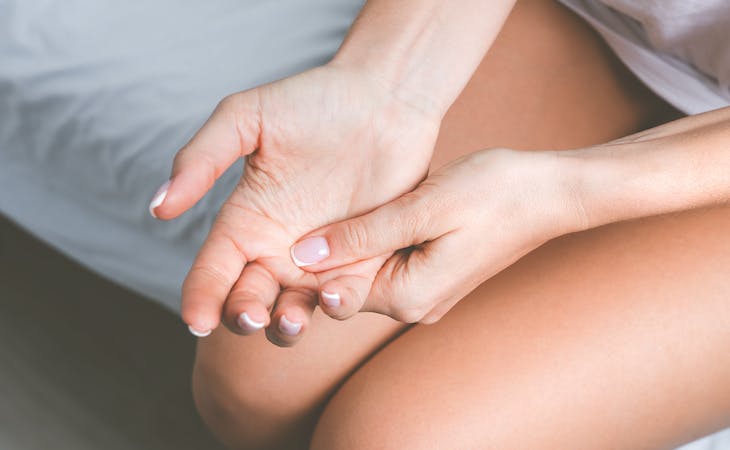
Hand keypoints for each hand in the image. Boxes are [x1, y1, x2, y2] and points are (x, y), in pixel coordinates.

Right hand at [149, 64, 440, 344]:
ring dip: (287, 324)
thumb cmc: (314, 102)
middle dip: (244, 316)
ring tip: (288, 320)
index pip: (213, 269)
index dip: (200, 296)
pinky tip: (333, 297)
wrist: (385, 100)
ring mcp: (321, 260)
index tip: (194, 319)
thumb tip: (158, 209)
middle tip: (249, 316)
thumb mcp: (247, 118)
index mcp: (246, 221)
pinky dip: (338, 305)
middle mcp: (278, 248)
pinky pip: (347, 296)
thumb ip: (202, 158)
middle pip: (250, 299)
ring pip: (295, 308)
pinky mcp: (364, 261)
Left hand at [292, 148, 580, 323]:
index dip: (303, 264)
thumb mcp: (421, 208)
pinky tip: (361, 214)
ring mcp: (426, 292)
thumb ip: (361, 236)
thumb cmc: (494, 193)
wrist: (550, 192)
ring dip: (346, 245)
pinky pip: (387, 262)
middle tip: (292, 216)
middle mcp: (414, 305)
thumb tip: (302, 257)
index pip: (334, 290)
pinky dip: (371, 241)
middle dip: (322, 255)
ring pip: (366, 271)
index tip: (277, 232)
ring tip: (323, 210)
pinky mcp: (434, 274)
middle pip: (348, 284)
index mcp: (408, 296)